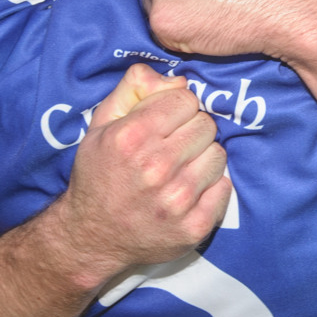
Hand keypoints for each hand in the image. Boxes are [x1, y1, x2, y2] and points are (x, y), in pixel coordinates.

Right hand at [60, 64, 230, 279]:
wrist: (92, 236)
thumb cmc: (98, 175)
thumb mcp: (101, 125)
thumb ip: (134, 89)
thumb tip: (178, 79)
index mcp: (132, 137)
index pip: (186, 99)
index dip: (177, 108)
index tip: (166, 123)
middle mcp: (156, 167)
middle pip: (206, 125)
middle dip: (191, 132)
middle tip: (173, 148)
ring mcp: (178, 200)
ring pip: (218, 155)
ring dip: (202, 159)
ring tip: (179, 171)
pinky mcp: (194, 227)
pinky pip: (224, 187)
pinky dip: (210, 188)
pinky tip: (187, 192)